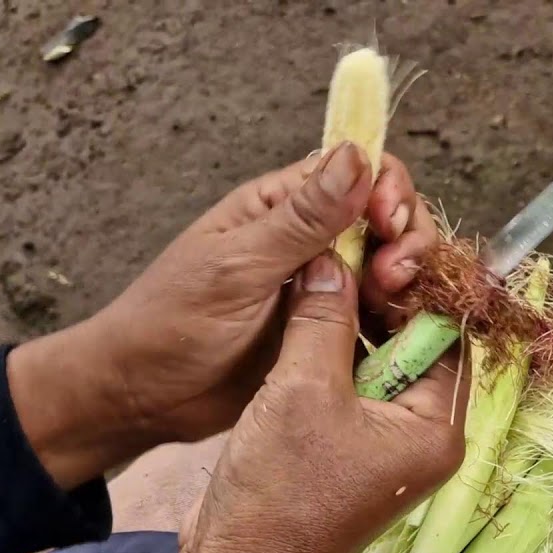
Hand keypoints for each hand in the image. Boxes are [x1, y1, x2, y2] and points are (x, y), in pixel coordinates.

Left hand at [8, 142, 441, 487]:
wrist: (144, 398)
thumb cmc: (172, 323)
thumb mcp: (237, 265)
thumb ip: (301, 218)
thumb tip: (356, 154)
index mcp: (282, 207)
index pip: (359, 171)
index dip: (387, 190)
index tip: (389, 226)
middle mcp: (313, 241)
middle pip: (390, 219)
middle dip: (407, 240)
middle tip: (390, 280)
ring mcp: (327, 290)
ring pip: (394, 270)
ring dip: (408, 283)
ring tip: (391, 308)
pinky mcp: (334, 334)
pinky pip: (383, 320)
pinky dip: (401, 323)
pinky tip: (399, 340)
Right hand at [136, 250, 468, 552]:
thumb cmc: (280, 492)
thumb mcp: (303, 388)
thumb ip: (325, 317)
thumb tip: (334, 259)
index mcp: (437, 428)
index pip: (446, 335)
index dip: (413, 287)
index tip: (377, 247)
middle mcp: (424, 439)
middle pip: (415, 349)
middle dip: (380, 303)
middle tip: (343, 257)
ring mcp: (386, 450)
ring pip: (380, 367)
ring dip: (351, 328)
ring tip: (320, 279)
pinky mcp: (350, 456)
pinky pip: (353, 392)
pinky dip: (332, 358)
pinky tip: (303, 323)